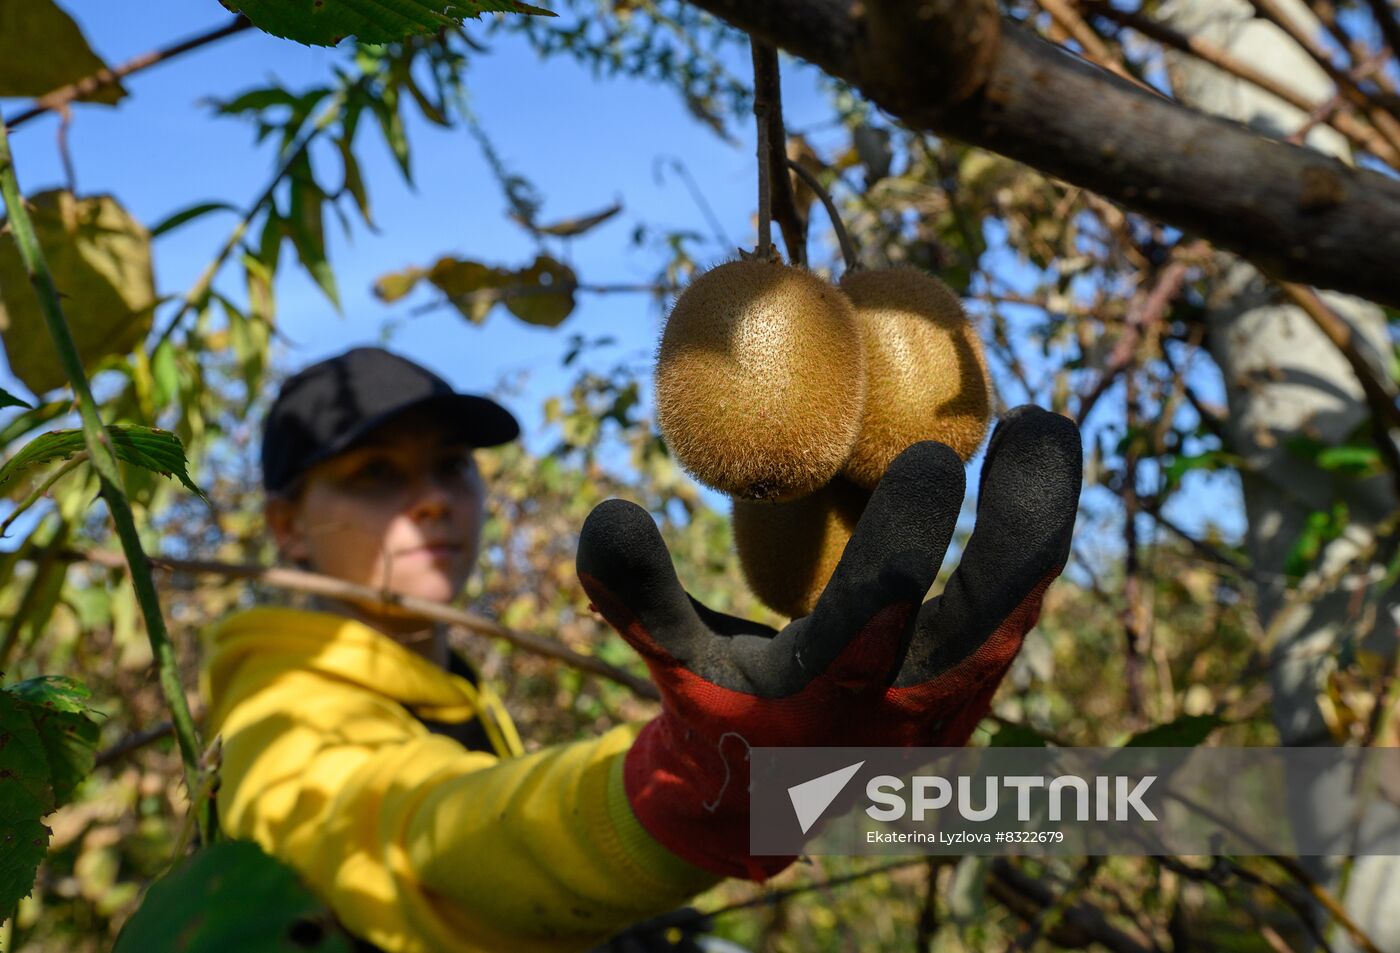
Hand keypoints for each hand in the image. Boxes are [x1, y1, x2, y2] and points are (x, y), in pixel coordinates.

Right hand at [576, 405, 1080, 878]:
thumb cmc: (713, 712)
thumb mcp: (667, 658)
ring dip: (1039, 520)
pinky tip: (1026, 471)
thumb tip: (605, 510)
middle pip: (991, 616)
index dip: (905, 542)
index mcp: (825, 703)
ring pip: (1020, 610)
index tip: (931, 456)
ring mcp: (952, 704)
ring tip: (1044, 428)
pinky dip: (1027, 541)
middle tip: (1035, 419)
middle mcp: (907, 709)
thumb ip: (633, 591)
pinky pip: (1015, 608)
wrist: (765, 798)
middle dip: (1022, 520)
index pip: (874, 622)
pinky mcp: (972, 690)